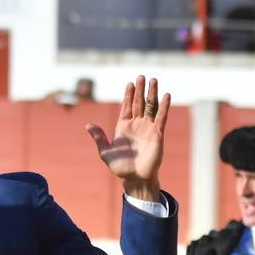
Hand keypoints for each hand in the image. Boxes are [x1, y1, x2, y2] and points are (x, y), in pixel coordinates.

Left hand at [84, 75, 169, 202]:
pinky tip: (166, 95)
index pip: (126, 106)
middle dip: (140, 90)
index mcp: (123, 127)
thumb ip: (98, 137)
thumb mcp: (105, 152)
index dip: (128, 95)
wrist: (135, 178)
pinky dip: (164, 107)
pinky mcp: (157, 134)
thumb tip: (88, 125)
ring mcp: (147, 128)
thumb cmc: (120, 167)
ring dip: (152, 94)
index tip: (130, 83)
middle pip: (139, 103)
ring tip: (153, 80)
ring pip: (151, 107)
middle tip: (141, 76)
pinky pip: (161, 118)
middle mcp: (136, 125)